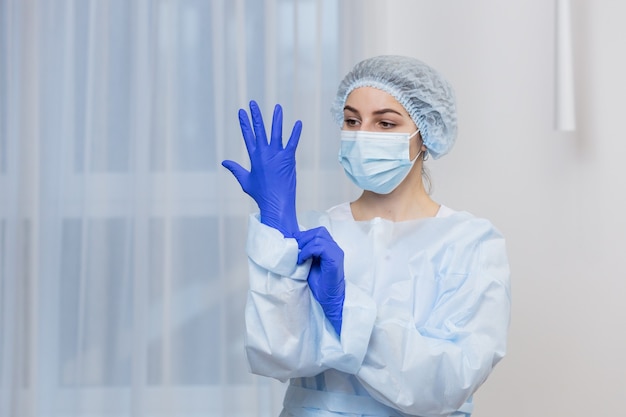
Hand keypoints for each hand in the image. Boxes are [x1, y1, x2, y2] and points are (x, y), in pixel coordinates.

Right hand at [222, 100, 301, 236]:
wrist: (276, 203)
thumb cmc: (261, 194)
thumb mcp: (245, 181)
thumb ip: (235, 169)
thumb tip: (224, 162)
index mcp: (254, 157)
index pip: (248, 136)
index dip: (244, 123)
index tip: (241, 112)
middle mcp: (264, 153)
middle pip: (259, 130)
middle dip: (255, 116)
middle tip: (253, 103)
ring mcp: (277, 155)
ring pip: (276, 132)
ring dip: (276, 119)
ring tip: (277, 107)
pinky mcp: (288, 158)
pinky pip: (293, 142)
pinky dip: (296, 132)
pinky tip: (298, 123)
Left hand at [294, 227, 344, 335]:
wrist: (330, 299)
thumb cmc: (321, 285)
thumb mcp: (309, 265)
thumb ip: (306, 253)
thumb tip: (293, 245)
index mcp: (330, 248)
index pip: (318, 232)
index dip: (304, 236)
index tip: (293, 245)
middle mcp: (335, 248)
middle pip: (319, 231)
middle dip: (304, 238)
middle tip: (295, 250)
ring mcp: (336, 252)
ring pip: (319, 237)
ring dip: (305, 245)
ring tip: (299, 256)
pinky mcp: (335, 259)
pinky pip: (320, 247)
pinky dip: (308, 251)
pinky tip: (302, 260)